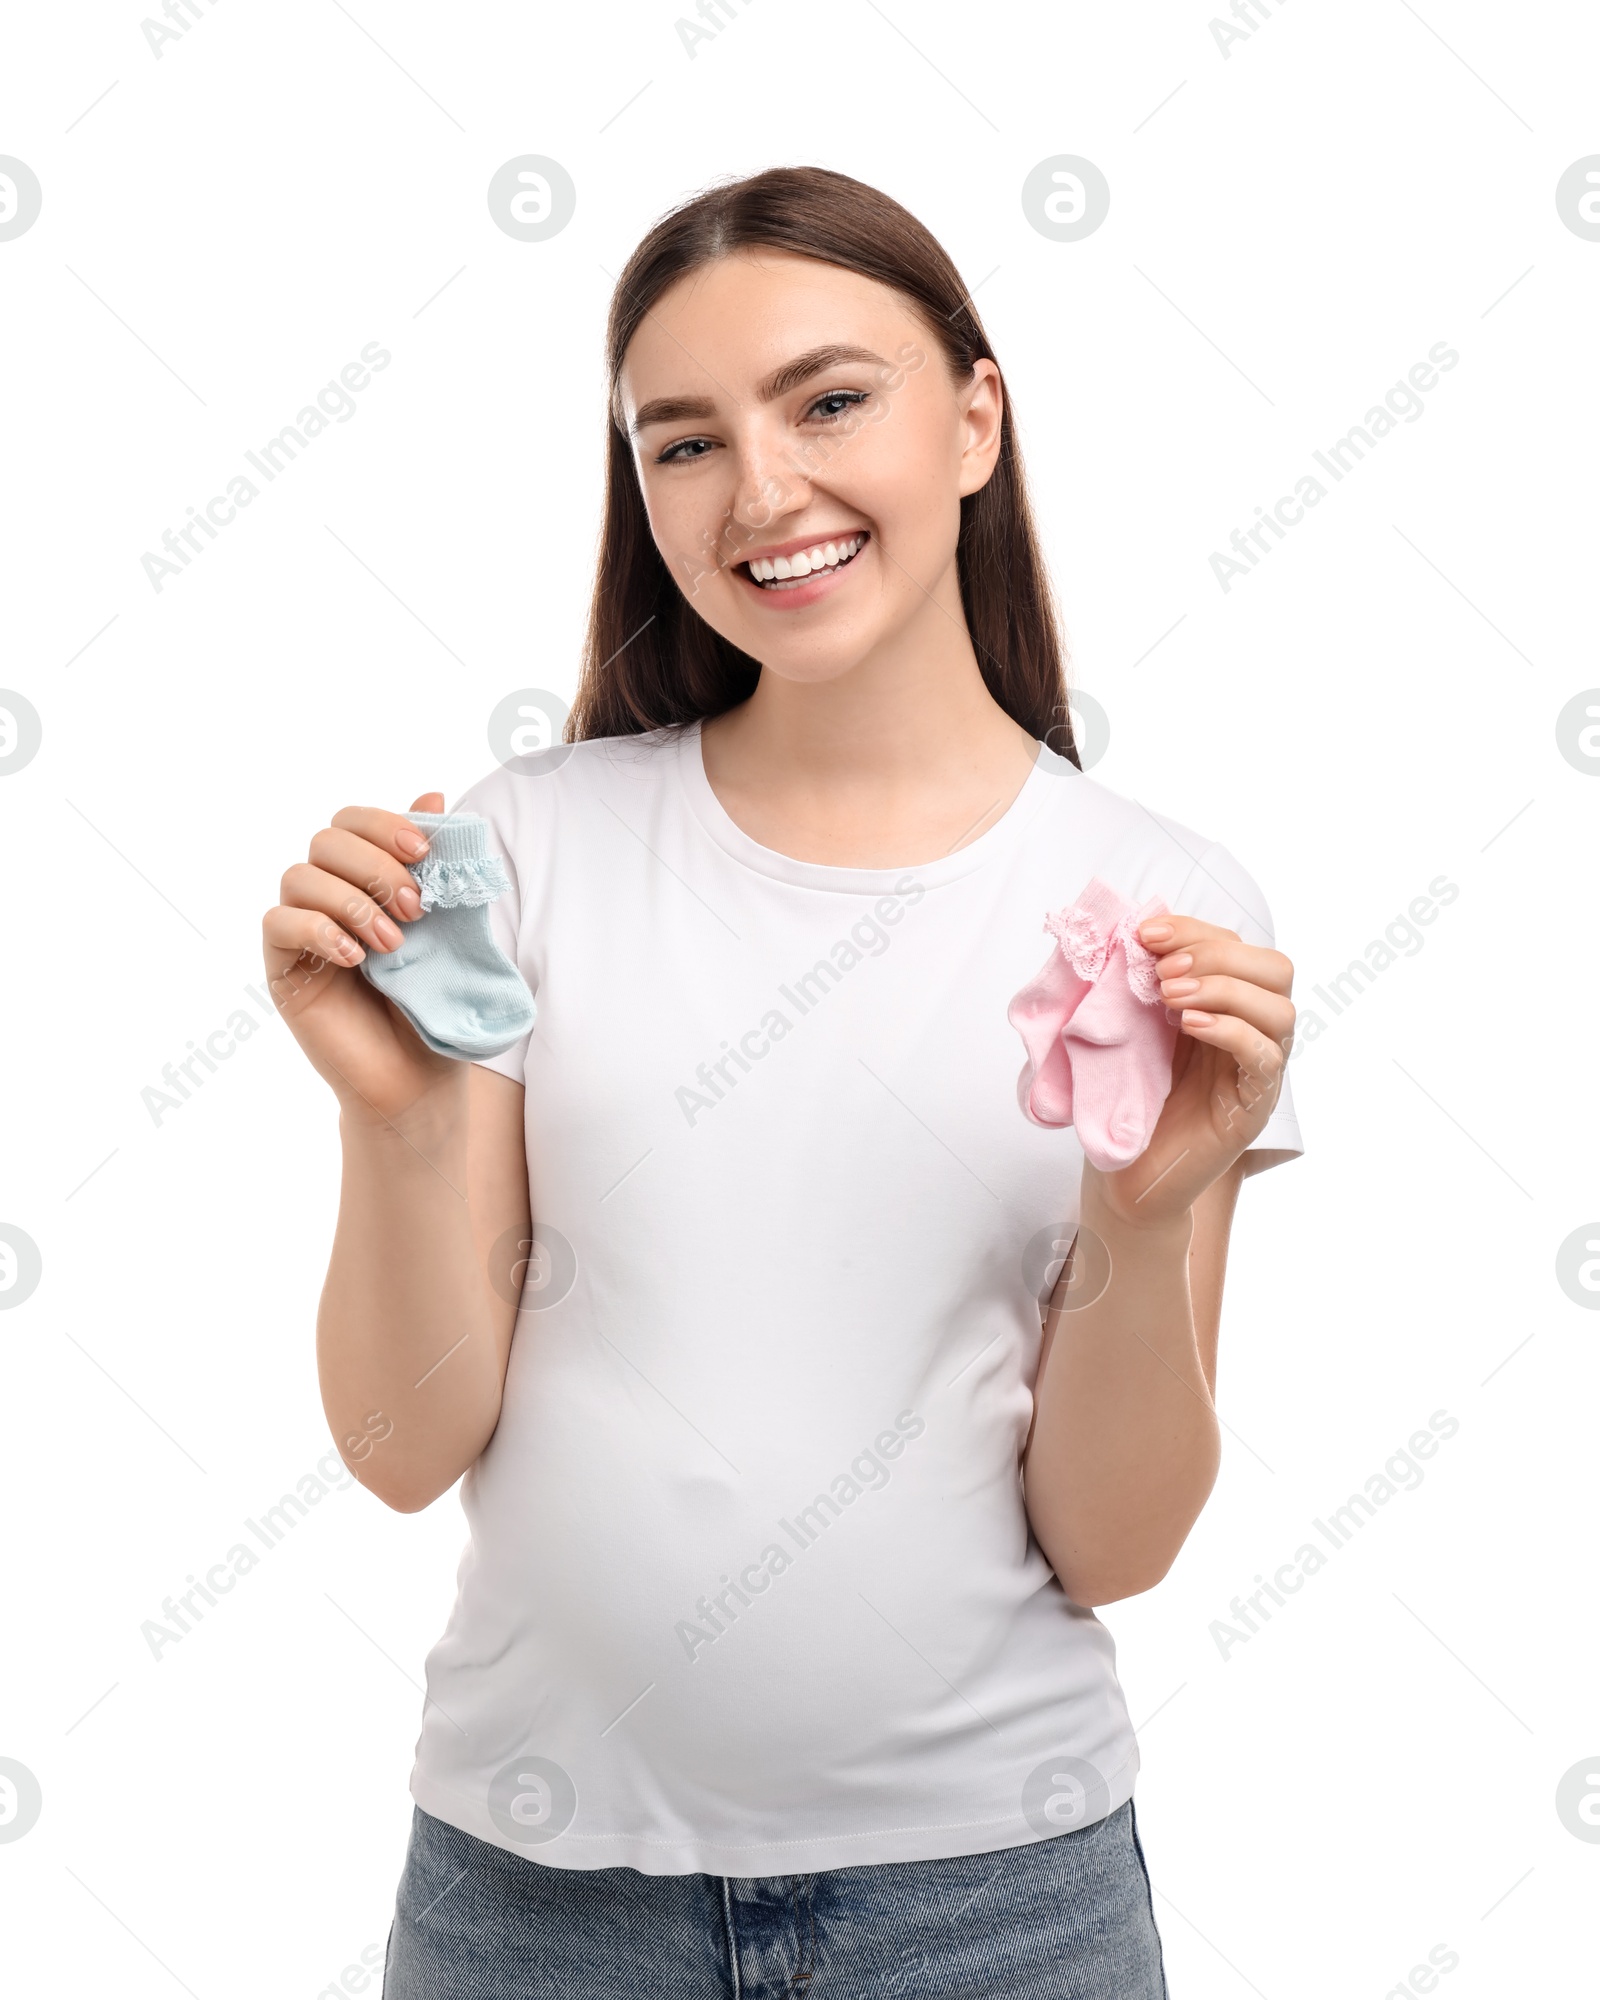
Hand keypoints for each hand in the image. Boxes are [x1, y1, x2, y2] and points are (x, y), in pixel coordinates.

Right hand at [261, 791, 459, 1123]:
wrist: (420, 1076)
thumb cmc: (436, 1001)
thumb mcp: (449, 927)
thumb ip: (437, 866)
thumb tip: (434, 795)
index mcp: (364, 877)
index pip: (352, 820)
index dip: (383, 824)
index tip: (424, 853)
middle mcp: (327, 895)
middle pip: (325, 839)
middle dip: (375, 865)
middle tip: (418, 909)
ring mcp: (301, 930)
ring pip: (300, 876)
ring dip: (353, 901)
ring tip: (393, 945)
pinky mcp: (282, 968)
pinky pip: (278, 924)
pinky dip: (319, 930)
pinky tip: (355, 958)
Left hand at [1087, 913, 1295, 1230]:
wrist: (1128, 1170)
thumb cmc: (1131, 1096)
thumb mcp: (1135, 1028)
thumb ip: (1142, 983)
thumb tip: (1133, 932)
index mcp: (1228, 1006)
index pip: (1237, 945)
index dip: (1195, 930)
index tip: (1147, 934)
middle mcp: (1254, 1032)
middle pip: (1275, 969)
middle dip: (1217, 955)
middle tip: (1163, 972)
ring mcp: (1259, 1070)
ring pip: (1280, 1011)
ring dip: (1224, 991)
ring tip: (1170, 999)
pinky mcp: (1253, 1107)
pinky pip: (1265, 1059)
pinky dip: (1231, 1032)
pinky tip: (1191, 1028)